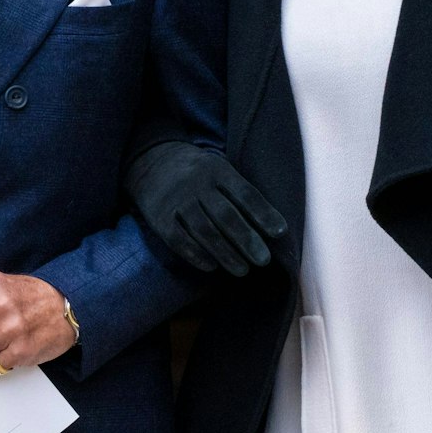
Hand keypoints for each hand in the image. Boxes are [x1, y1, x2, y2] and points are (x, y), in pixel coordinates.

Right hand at [125, 141, 286, 276]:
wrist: (151, 163)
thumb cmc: (197, 174)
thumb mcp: (218, 170)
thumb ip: (239, 192)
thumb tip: (271, 227)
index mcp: (218, 170)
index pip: (245, 193)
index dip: (263, 213)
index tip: (280, 232)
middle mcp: (197, 184)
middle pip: (226, 215)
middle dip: (247, 239)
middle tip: (264, 260)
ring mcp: (177, 200)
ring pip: (204, 230)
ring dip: (225, 253)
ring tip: (243, 270)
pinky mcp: (159, 217)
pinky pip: (179, 240)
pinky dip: (196, 255)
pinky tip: (211, 266)